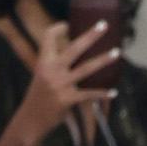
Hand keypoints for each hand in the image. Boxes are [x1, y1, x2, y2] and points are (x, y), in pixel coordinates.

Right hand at [14, 18, 120, 145]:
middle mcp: (51, 70)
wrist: (29, 121)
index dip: (58, 28)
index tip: (67, 24)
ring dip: (103, 60)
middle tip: (104, 25)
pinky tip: (113, 92)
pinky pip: (89, 94)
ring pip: (86, 68)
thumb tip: (75, 52)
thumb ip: (55, 64)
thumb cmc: (38, 97)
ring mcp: (60, 85)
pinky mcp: (67, 100)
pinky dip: (102, 94)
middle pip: (74, 48)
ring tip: (117, 52)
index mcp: (43, 62)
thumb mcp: (41, 76)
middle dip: (91, 35)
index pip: (48, 37)